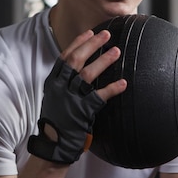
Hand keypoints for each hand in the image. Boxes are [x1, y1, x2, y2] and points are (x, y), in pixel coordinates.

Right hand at [28, 29, 125, 163]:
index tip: (89, 32)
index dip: (78, 43)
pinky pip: (100, 97)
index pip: (65, 57)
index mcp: (53, 82)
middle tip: (106, 34)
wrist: (53, 145)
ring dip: (103, 61)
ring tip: (117, 51)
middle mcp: (60, 87)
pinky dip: (112, 88)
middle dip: (92, 44)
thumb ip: (63, 83)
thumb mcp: (54, 97)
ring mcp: (70, 99)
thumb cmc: (56, 121)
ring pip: (88, 74)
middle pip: (76, 60)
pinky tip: (123, 83)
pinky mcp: (82, 112)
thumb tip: (77, 68)